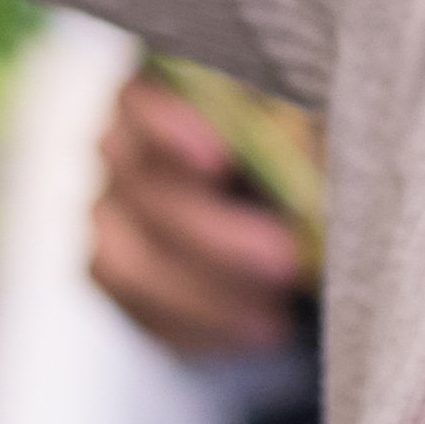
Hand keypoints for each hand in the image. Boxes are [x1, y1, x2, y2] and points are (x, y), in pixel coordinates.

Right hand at [89, 65, 310, 360]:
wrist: (294, 212)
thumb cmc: (309, 149)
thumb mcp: (316, 127)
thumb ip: (302, 130)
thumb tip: (302, 153)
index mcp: (165, 89)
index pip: (140, 97)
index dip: (167, 124)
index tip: (219, 160)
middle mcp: (123, 145)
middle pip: (136, 186)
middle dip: (210, 232)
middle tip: (284, 261)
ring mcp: (108, 210)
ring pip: (120, 258)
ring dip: (197, 295)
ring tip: (273, 321)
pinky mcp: (116, 272)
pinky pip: (134, 309)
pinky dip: (192, 328)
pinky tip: (251, 334)